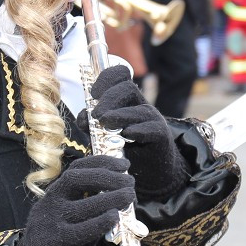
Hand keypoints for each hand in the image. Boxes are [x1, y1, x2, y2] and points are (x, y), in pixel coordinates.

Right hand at [12, 155, 135, 245]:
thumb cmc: (62, 237)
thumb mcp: (70, 214)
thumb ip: (89, 201)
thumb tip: (122, 187)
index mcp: (55, 192)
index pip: (76, 168)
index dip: (101, 162)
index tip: (124, 164)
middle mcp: (50, 203)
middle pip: (76, 179)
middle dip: (106, 177)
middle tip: (130, 182)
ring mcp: (51, 223)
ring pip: (82, 206)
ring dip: (111, 198)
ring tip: (129, 196)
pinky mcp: (56, 244)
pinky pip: (82, 231)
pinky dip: (101, 222)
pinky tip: (114, 217)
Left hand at [81, 65, 188, 196]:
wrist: (149, 169)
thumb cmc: (124, 148)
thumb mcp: (102, 133)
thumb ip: (91, 124)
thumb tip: (84, 116)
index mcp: (125, 99)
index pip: (119, 75)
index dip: (106, 78)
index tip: (93, 94)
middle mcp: (140, 105)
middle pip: (128, 88)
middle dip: (109, 98)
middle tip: (97, 115)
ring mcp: (152, 120)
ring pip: (140, 109)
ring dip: (120, 115)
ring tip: (105, 123)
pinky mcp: (161, 136)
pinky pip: (152, 128)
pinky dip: (138, 130)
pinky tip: (127, 135)